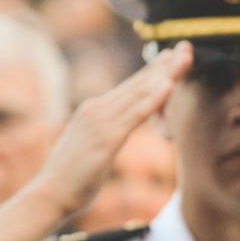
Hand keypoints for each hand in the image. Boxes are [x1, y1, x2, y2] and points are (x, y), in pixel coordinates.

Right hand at [32, 42, 191, 218]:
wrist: (51, 193)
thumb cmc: (74, 176)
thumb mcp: (95, 147)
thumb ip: (107, 133)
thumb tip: (117, 130)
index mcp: (95, 110)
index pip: (131, 86)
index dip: (154, 70)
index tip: (173, 56)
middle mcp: (97, 109)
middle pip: (138, 83)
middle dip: (165, 65)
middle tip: (187, 47)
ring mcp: (101, 121)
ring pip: (139, 92)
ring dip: (165, 74)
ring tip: (184, 58)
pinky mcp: (107, 138)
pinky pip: (135, 115)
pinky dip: (153, 98)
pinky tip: (169, 85)